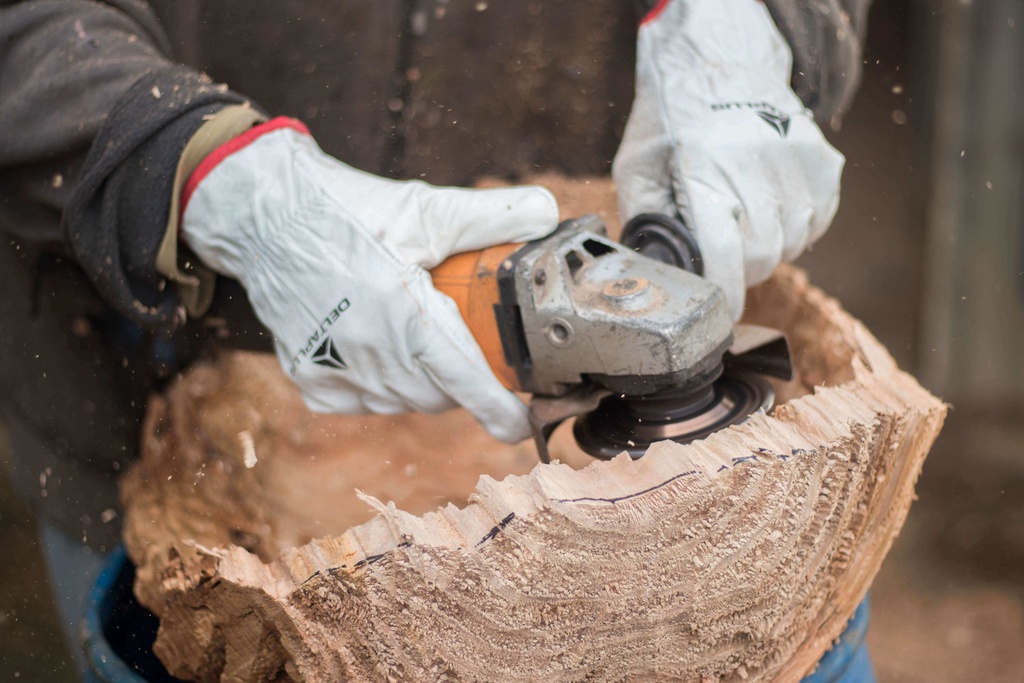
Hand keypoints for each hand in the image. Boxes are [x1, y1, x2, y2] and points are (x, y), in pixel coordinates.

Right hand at [181, 119, 558, 441]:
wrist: (261, 214)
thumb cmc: (343, 208)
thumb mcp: (424, 207)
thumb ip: (491, 215)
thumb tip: (549, 214)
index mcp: (406, 312)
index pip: (467, 381)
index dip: (502, 412)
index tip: (524, 423)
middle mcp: (370, 352)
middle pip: (442, 394)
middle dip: (464, 377)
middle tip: (465, 339)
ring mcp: (336, 371)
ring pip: (405, 401)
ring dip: (423, 380)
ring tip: (414, 332)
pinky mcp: (310, 379)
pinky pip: (364, 403)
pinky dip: (381, 384)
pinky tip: (374, 345)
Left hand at [613, 0, 843, 319]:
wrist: (719, 59)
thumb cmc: (672, 119)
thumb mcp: (636, 167)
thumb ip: (644, 223)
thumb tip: (655, 274)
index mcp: (702, 169)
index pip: (724, 254)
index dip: (726, 296)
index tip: (722, 316)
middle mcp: (753, 163)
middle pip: (764, 255)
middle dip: (743, 272)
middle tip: (724, 262)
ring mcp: (795, 158)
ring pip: (795, 241)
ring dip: (770, 249)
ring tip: (744, 227)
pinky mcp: (822, 157)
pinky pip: (819, 219)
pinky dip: (797, 228)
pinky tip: (769, 211)